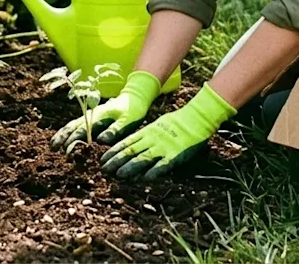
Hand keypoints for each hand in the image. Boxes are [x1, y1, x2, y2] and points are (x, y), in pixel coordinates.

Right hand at [50, 70, 159, 152]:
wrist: (134, 98)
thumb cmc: (132, 110)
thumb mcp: (127, 120)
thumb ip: (115, 130)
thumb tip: (100, 140)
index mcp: (98, 116)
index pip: (83, 129)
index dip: (74, 139)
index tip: (66, 149)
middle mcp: (91, 115)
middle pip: (73, 126)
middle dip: (62, 137)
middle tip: (53, 148)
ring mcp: (90, 116)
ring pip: (72, 125)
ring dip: (62, 135)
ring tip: (52, 146)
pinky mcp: (92, 119)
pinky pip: (76, 125)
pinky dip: (67, 132)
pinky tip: (62, 140)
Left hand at [100, 83, 234, 180]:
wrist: (195, 119)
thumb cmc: (176, 123)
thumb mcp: (156, 126)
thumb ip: (144, 136)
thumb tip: (131, 145)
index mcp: (147, 132)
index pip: (126, 143)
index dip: (114, 152)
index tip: (103, 160)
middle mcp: (151, 139)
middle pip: (130, 151)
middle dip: (116, 161)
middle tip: (104, 170)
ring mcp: (163, 147)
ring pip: (143, 158)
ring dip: (130, 167)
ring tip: (119, 175)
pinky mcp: (175, 155)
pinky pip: (162, 165)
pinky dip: (153, 171)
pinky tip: (144, 179)